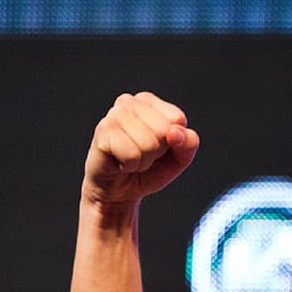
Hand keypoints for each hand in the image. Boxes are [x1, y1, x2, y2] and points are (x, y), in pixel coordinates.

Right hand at [82, 92, 199, 208]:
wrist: (119, 190)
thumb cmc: (150, 169)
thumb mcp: (180, 157)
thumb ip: (189, 143)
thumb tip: (174, 132)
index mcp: (149, 101)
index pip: (177, 119)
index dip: (174, 141)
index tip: (159, 147)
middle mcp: (129, 102)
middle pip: (164, 130)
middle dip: (158, 152)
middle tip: (143, 155)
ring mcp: (113, 115)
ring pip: (149, 143)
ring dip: (144, 160)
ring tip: (132, 159)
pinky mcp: (102, 132)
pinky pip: (132, 155)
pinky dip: (131, 165)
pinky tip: (120, 163)